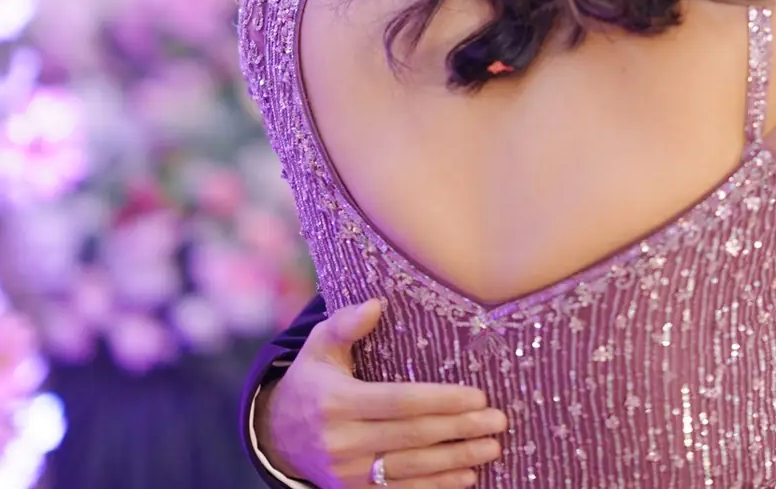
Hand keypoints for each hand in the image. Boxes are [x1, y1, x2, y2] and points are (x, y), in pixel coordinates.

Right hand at [256, 299, 506, 488]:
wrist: (277, 435)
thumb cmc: (312, 381)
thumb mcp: (320, 347)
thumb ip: (346, 324)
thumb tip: (377, 305)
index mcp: (337, 402)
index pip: (399, 401)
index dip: (441, 400)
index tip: (478, 396)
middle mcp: (342, 441)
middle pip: (412, 436)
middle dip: (460, 429)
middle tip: (498, 421)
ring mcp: (347, 472)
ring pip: (411, 469)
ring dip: (456, 460)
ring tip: (491, 448)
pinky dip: (436, 486)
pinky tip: (466, 477)